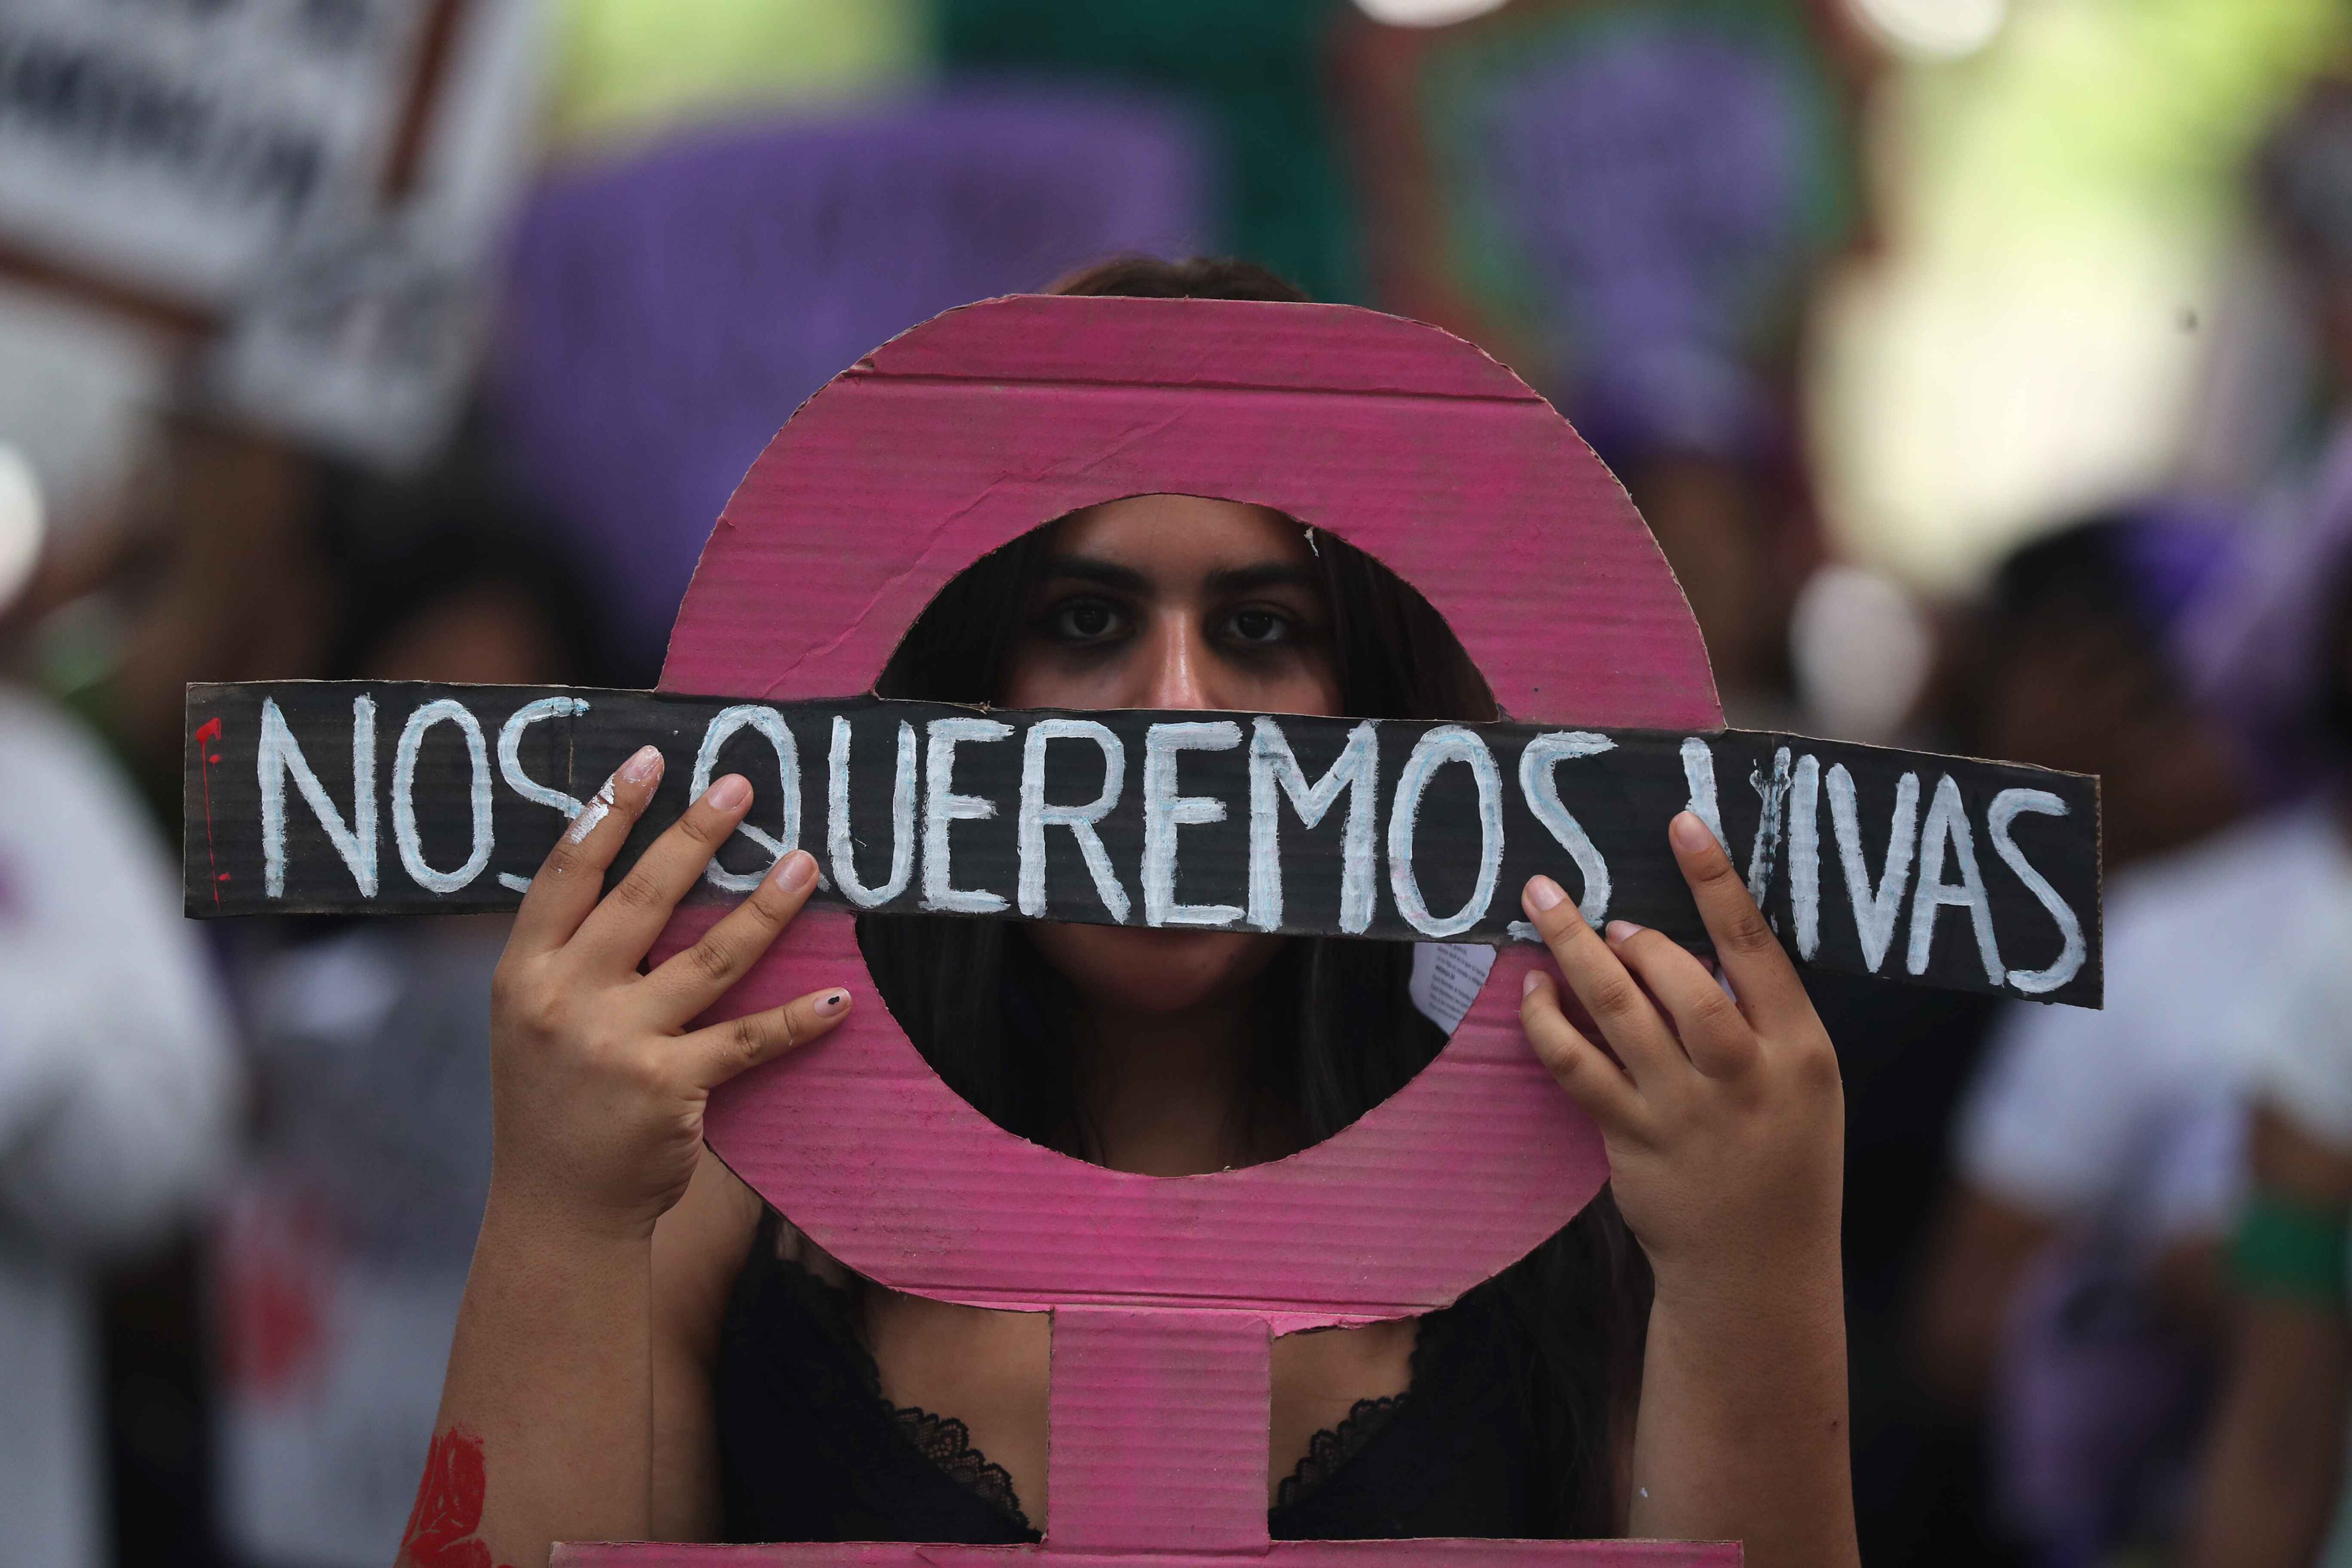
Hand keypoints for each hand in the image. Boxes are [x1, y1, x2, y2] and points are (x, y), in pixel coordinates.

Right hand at [487, 746, 850, 1239]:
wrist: (556, 1207)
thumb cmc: (553, 1102)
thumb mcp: (532, 1019)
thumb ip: (571, 956)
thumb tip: (643, 879)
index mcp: (523, 974)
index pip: (567, 874)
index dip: (607, 813)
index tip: (648, 761)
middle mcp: (563, 1001)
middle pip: (642, 899)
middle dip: (695, 836)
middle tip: (742, 789)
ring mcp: (616, 1045)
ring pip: (709, 959)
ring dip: (765, 909)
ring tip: (804, 865)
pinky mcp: (669, 1089)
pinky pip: (748, 1040)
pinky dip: (798, 1018)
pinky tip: (839, 997)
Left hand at [1516, 810, 1842, 1302]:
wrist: (1759, 1267)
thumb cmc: (1781, 1154)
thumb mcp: (1802, 1082)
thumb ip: (1759, 1014)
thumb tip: (1686, 936)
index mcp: (1799, 1050)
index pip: (1756, 948)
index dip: (1716, 882)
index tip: (1682, 825)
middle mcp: (1744, 1077)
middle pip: (1684, 983)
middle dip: (1635, 937)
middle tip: (1603, 913)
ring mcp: (1685, 1111)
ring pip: (1620, 1015)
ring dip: (1575, 955)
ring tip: (1546, 907)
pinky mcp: (1632, 1140)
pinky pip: (1576, 1068)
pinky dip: (1547, 1024)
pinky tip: (1532, 993)